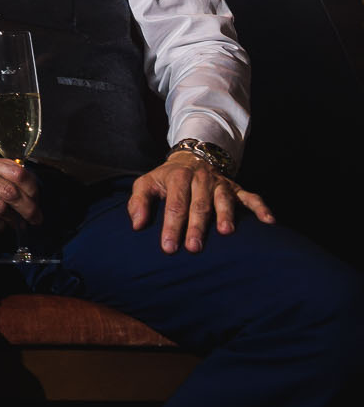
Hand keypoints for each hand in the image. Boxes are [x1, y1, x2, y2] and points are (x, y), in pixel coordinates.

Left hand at [126, 150, 275, 252]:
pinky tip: (269, 221)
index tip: (169, 248)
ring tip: (226, 232)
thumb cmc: (166, 180)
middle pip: (199, 205)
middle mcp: (201, 180)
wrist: (190, 158)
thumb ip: (138, 203)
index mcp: (178, 178)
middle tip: (194, 248)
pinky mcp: (236, 188)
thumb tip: (137, 225)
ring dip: (226, 215)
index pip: (174, 205)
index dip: (171, 226)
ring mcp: (220, 184)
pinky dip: (260, 208)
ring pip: (224, 200)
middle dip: (197, 227)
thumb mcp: (147, 184)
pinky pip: (251, 197)